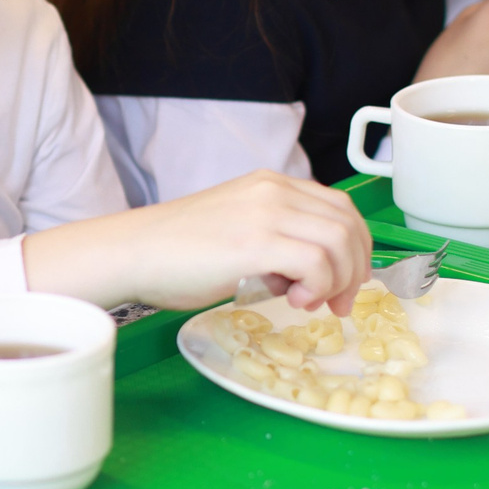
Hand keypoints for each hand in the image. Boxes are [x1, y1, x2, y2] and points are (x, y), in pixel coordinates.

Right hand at [24, 171, 373, 315]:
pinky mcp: (257, 242)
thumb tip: (306, 277)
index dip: (355, 248)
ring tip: (310, 303)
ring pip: (340, 242)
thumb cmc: (176, 251)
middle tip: (338, 303)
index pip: (341, 208)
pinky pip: (317, 262)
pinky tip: (294, 301)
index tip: (346, 281)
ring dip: (338, 281)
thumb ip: (277, 243)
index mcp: (272, 185)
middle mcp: (275, 191)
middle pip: (349, 224)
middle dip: (355, 269)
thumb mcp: (238, 231)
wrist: (133, 252)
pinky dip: (318, 287)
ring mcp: (267, 214)